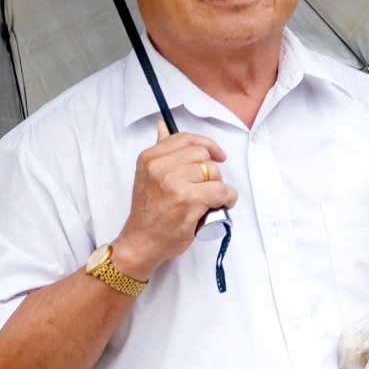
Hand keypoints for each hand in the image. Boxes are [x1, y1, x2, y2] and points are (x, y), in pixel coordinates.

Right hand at [112, 120, 237, 278]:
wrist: (141, 242)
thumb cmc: (149, 213)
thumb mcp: (148, 176)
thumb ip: (160, 153)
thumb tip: (163, 126)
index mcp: (150, 158)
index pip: (186, 139)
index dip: (207, 146)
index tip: (216, 155)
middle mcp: (160, 167)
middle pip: (203, 155)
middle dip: (211, 172)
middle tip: (205, 188)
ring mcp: (174, 183)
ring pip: (214, 173)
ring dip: (218, 187)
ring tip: (207, 201)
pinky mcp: (189, 200)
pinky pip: (222, 191)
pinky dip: (227, 199)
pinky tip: (220, 206)